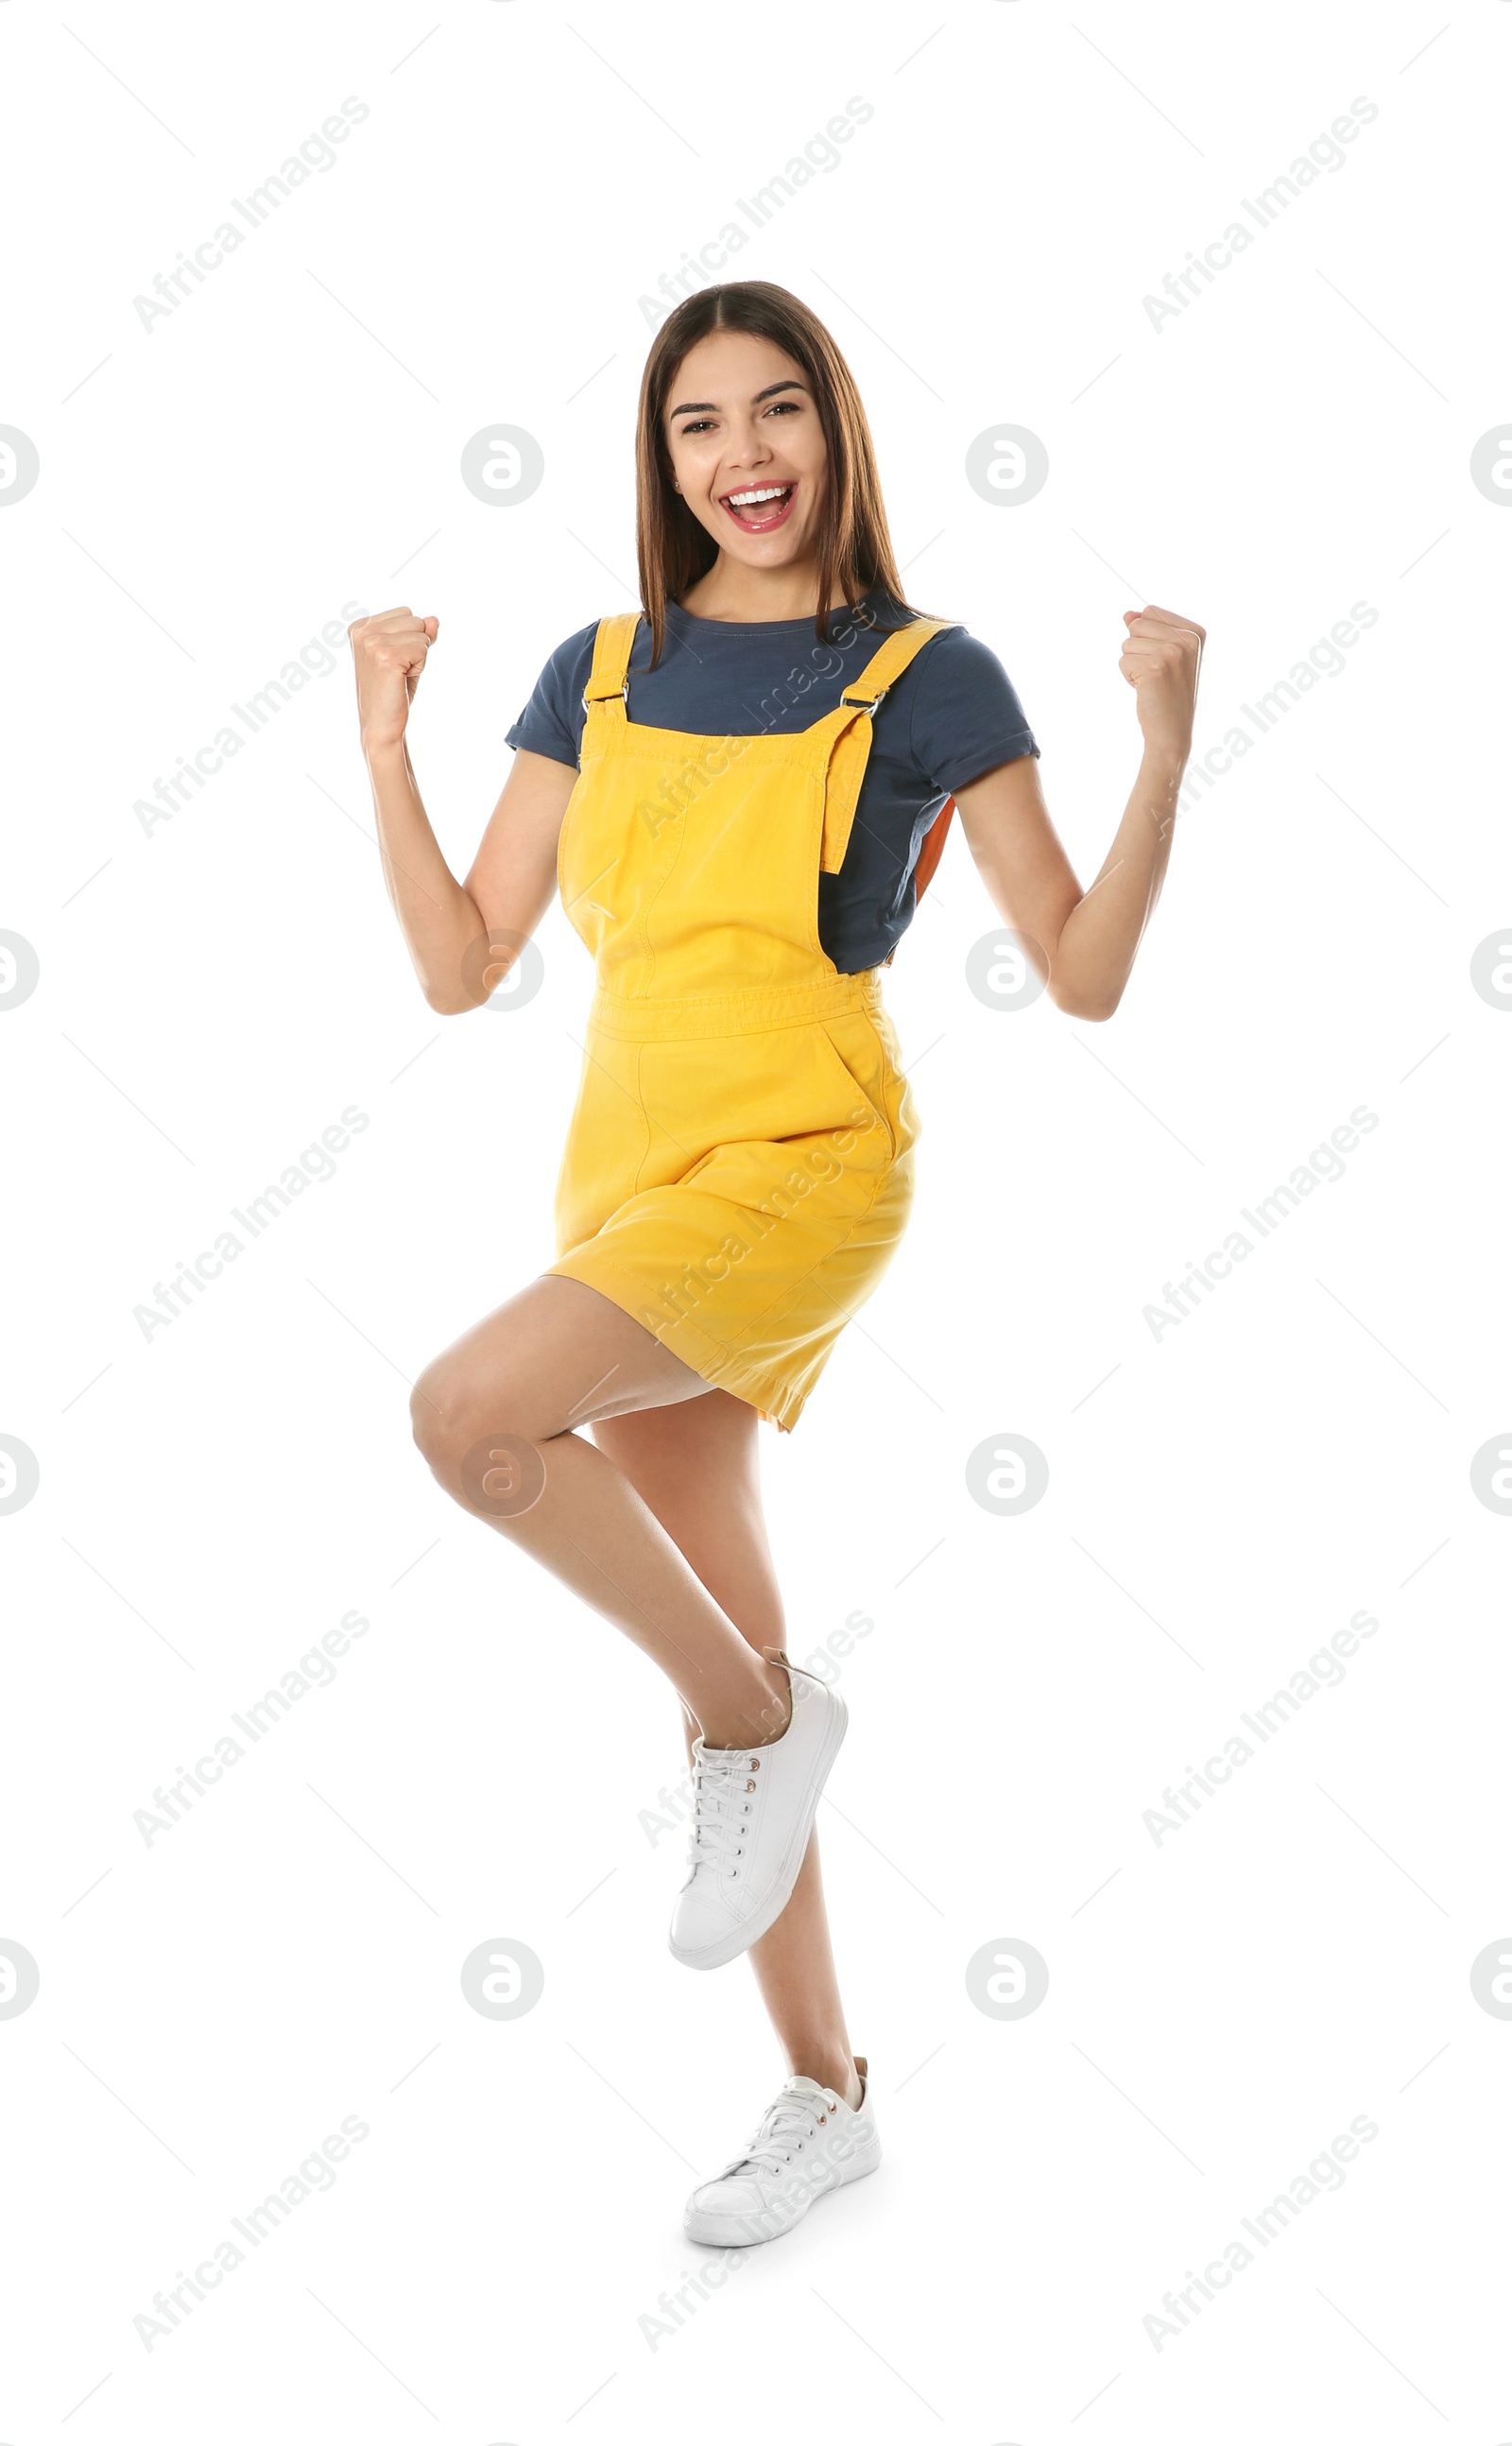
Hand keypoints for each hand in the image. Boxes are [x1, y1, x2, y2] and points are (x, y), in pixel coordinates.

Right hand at [349, 606, 438, 754]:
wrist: (382, 725)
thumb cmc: (393, 691)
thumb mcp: (408, 655)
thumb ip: (420, 633)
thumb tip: (433, 619)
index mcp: (359, 627)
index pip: (406, 613)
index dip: (409, 639)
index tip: (392, 661)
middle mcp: (362, 631)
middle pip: (415, 619)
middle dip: (415, 646)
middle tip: (397, 671)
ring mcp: (371, 643)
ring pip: (421, 634)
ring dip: (418, 658)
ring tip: (399, 676)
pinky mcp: (386, 657)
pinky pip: (423, 648)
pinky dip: (420, 667)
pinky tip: (401, 680)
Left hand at [1119, 603, 1203, 765]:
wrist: (1172, 732)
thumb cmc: (1168, 694)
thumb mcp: (1165, 655)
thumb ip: (1148, 630)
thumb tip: (1128, 614)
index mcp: (1196, 632)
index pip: (1150, 611)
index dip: (1147, 637)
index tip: (1165, 660)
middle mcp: (1187, 639)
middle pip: (1137, 624)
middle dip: (1137, 649)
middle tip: (1156, 672)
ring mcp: (1172, 653)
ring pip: (1127, 643)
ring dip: (1132, 665)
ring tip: (1152, 682)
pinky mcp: (1154, 668)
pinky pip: (1123, 661)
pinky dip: (1129, 678)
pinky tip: (1146, 690)